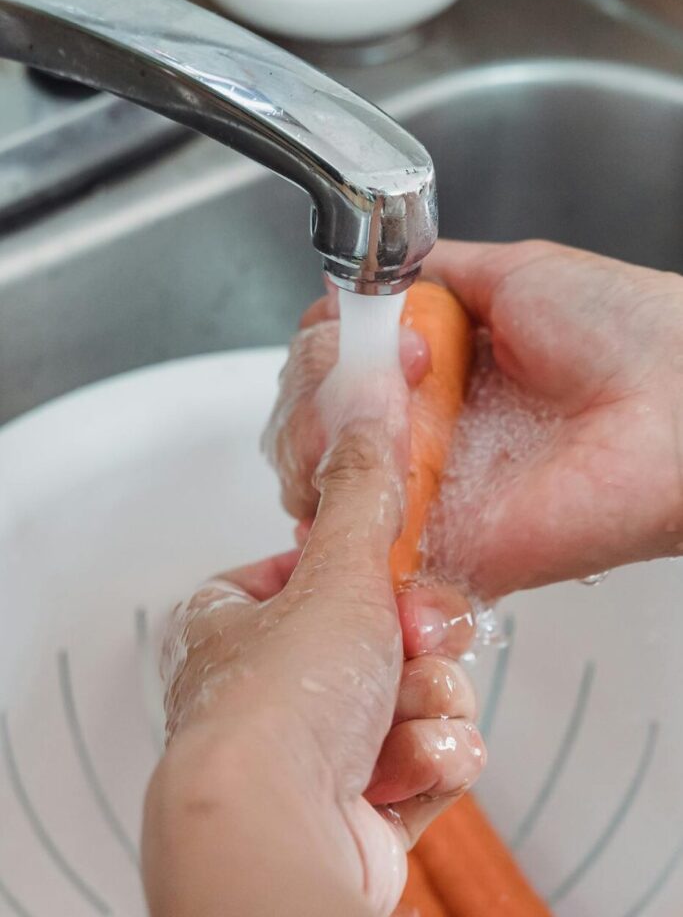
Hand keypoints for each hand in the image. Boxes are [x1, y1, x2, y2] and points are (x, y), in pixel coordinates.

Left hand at [143, 421, 485, 916]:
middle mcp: (273, 686)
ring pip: (421, 695)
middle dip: (419, 648)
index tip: (390, 578)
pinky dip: (428, 762)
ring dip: (428, 705)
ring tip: (397, 723)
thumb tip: (367, 423)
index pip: (323, 574)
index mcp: (239, 622)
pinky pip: (428, 757)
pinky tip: (400, 771)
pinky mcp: (361, 805)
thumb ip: (362, 497)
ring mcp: (318, 749)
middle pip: (389, 635)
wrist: (280, 834)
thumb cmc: (278, 709)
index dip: (371, 576)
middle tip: (408, 647)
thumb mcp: (336, 573)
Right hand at [266, 241, 682, 599]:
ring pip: (314, 483)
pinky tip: (369, 458)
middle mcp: (420, 438)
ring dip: (317, 439)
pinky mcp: (443, 552)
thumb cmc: (620, 331)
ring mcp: (425, 497)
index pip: (327, 371)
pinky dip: (332, 508)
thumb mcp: (512, 273)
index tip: (354, 330)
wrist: (678, 400)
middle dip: (311, 391)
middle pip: (306, 426)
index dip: (319, 352)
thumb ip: (431, 279)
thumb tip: (368, 281)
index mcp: (431, 378)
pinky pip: (357, 549)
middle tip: (386, 370)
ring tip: (385, 410)